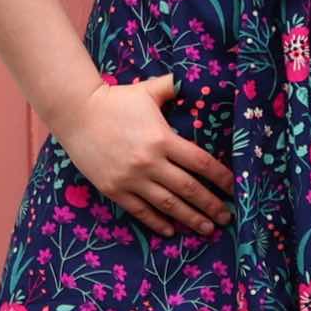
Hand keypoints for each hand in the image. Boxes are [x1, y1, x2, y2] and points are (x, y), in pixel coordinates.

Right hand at [52, 72, 235, 238]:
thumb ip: (174, 87)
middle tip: (227, 217)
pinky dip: (157, 223)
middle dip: (211, 205)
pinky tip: (171, 230)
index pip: (200, 163)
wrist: (76, 113)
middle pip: (188, 189)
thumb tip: (198, 79)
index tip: (234, 188)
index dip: (220, 178)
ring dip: (190, 218)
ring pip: (167, 205)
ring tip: (208, 228)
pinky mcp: (114, 189)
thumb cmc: (116, 100)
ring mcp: (131, 179)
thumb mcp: (149, 91)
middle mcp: (149, 162)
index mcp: (162, 139)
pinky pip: (140, 211)